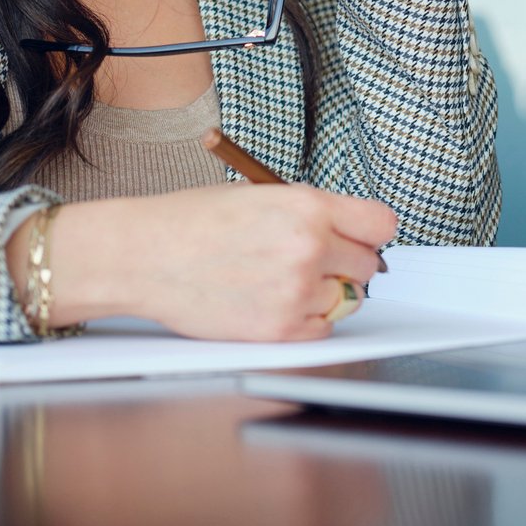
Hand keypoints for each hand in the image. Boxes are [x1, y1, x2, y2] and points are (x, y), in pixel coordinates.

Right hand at [32, 185, 397, 340]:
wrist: (145, 255)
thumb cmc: (190, 222)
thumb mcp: (260, 195)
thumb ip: (309, 214)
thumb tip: (346, 232)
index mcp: (306, 206)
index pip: (380, 224)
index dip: (371, 233)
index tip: (363, 239)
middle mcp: (308, 247)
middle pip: (368, 265)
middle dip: (347, 264)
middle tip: (319, 262)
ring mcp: (296, 290)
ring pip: (347, 300)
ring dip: (326, 294)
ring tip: (286, 281)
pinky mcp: (279, 328)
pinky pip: (321, 330)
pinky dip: (307, 321)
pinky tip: (277, 303)